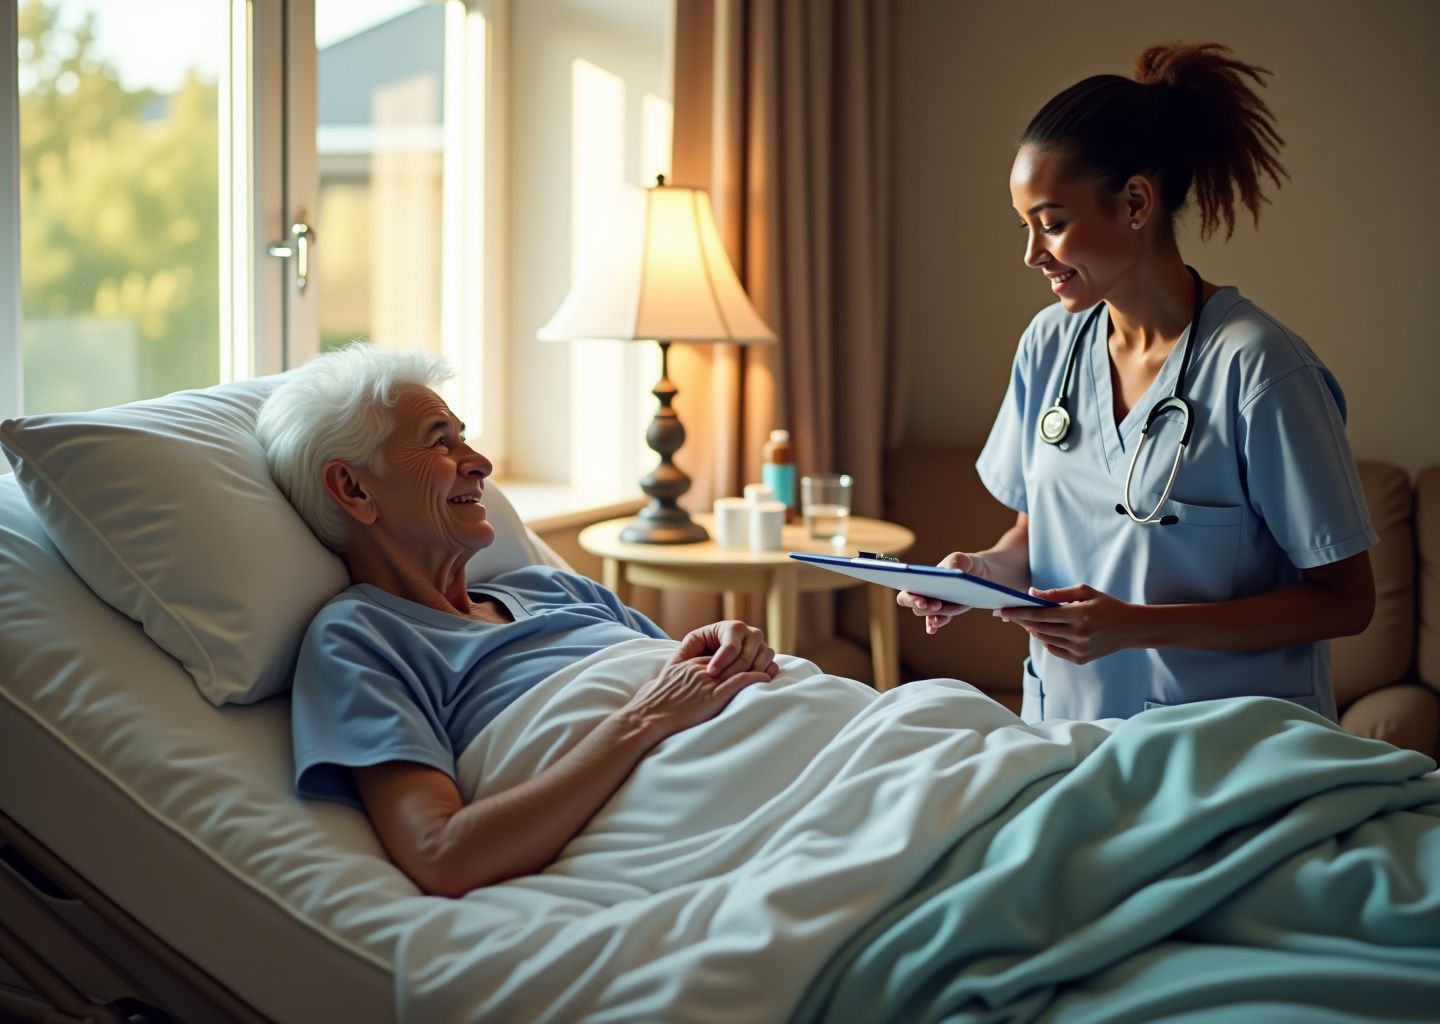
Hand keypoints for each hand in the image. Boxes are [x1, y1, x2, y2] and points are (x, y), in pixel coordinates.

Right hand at [622, 656, 770, 739]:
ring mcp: (707, 682)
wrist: (646, 716)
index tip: (741, 663)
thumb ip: (663, 683)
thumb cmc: (647, 706)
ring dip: (757, 667)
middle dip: (749, 661)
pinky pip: (739, 682)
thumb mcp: (656, 686)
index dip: (731, 659)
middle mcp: (701, 669)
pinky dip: (754, 679)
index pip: (716, 657)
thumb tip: (655, 689)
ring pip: (739, 668)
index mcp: (688, 665)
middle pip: (731, 659)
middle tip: (763, 662)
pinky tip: (765, 679)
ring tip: (770, 670)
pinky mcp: (713, 696)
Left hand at [673, 620, 778, 679]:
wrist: (717, 660)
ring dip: (749, 675)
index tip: (710, 673)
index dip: (721, 660)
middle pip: (747, 654)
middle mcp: (750, 633)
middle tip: (719, 684)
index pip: (731, 645)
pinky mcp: (769, 659)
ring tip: (733, 686)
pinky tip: (750, 685)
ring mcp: (762, 646)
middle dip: (732, 671)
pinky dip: (764, 676)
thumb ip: (687, 648)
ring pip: (763, 659)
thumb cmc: (701, 653)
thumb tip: (688, 650)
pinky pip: (773, 667)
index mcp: (732, 627)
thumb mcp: (691, 647)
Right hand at [897, 552, 989, 633]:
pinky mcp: (946, 612)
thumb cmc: (965, 563)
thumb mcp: (961, 558)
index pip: (907, 592)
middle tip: (937, 605)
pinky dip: (935, 625)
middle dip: (925, 608)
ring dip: (936, 616)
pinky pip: (938, 621)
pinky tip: (934, 628)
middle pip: (916, 607)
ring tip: (945, 614)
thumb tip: (951, 572)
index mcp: (922, 580)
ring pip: (929, 615)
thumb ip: (955, 562)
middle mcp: (925, 593)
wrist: (979, 575)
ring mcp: (935, 605)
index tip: (922, 601)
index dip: (911, 599)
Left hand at [993, 583, 1142, 664]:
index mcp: (1079, 615)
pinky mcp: (1080, 659)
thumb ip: (1056, 594)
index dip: (1019, 613)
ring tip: (1026, 620)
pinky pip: (1054, 649)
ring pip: (1045, 640)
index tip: (1003, 610)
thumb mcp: (1084, 592)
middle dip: (1022, 620)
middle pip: (1040, 628)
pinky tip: (1043, 630)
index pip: (1041, 615)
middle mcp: (1078, 635)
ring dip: (1032, 629)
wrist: (1131, 628)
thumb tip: (1032, 593)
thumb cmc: (1107, 605)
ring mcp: (1079, 650)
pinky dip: (1045, 640)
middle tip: (1009, 613)